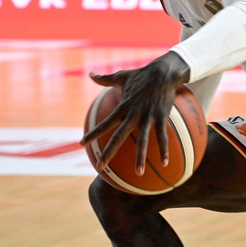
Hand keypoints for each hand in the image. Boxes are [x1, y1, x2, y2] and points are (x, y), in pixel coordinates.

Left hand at [80, 52, 190, 173]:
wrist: (163, 72)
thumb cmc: (141, 74)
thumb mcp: (121, 76)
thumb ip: (104, 78)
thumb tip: (90, 73)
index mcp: (122, 107)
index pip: (104, 123)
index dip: (92, 134)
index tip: (81, 144)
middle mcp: (133, 114)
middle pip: (119, 137)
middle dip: (108, 153)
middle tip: (100, 167)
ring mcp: (148, 117)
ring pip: (143, 141)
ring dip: (140, 158)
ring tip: (138, 174)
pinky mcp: (161, 117)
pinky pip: (162, 137)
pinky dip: (164, 150)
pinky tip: (164, 164)